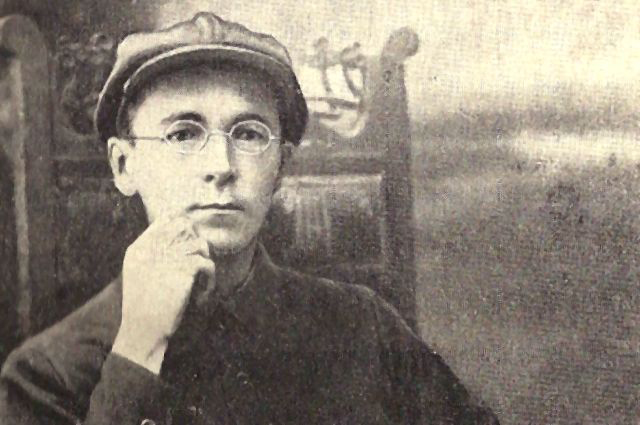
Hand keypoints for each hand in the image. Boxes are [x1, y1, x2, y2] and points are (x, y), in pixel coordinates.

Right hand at [111, 214, 214, 373]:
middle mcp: (152, 248)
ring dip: (205, 261)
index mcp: (139, 248)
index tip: (189, 247)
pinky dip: (210, 280)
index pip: (166, 219)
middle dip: (195, 241)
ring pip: (200, 244)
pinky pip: (207, 264)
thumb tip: (181, 236)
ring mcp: (168, 258)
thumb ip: (154, 254)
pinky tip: (202, 294)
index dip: (183, 227)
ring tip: (200, 279)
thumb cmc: (143, 306)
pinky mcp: (183, 270)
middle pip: (185, 226)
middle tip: (197, 264)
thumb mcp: (140, 274)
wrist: (142, 331)